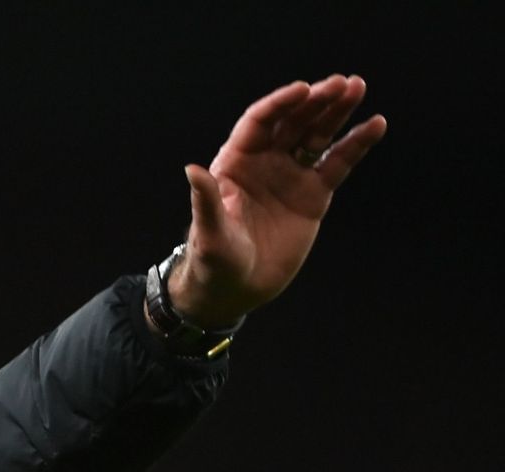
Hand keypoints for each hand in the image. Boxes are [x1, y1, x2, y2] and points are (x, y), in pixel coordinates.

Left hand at [170, 73, 387, 326]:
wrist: (235, 290)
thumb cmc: (213, 262)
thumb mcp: (210, 233)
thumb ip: (207, 201)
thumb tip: (193, 169)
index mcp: (235, 164)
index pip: (259, 123)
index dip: (280, 104)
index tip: (303, 90)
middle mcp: (264, 163)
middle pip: (292, 122)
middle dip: (315, 101)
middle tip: (341, 83)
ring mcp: (290, 176)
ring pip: (317, 135)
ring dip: (337, 112)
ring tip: (357, 87)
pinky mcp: (313, 195)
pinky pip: (338, 163)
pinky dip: (356, 144)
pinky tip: (376, 125)